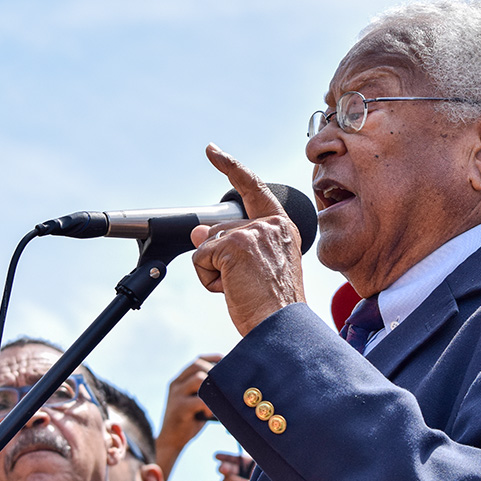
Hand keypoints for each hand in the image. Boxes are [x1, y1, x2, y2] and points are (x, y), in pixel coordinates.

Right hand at [155, 354, 222, 480]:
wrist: (170, 441)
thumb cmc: (190, 420)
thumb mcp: (197, 401)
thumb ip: (207, 390)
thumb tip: (232, 383)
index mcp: (180, 380)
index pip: (198, 360)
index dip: (214, 358)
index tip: (228, 362)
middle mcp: (176, 384)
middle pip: (198, 364)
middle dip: (215, 370)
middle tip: (227, 383)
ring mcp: (176, 395)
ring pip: (199, 378)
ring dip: (213, 387)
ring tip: (218, 400)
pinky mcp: (179, 408)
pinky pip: (199, 400)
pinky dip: (209, 406)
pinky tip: (211, 414)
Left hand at [191, 144, 306, 335]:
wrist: (281, 328)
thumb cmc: (274, 308)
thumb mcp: (254, 270)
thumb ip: (232, 246)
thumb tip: (196, 233)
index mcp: (284, 228)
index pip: (254, 189)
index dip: (232, 168)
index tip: (212, 151)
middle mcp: (271, 225)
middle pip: (220, 230)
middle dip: (218, 258)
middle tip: (245, 286)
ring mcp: (253, 232)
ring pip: (208, 245)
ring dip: (215, 271)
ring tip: (242, 289)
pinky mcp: (234, 245)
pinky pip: (200, 258)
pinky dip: (208, 280)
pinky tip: (233, 290)